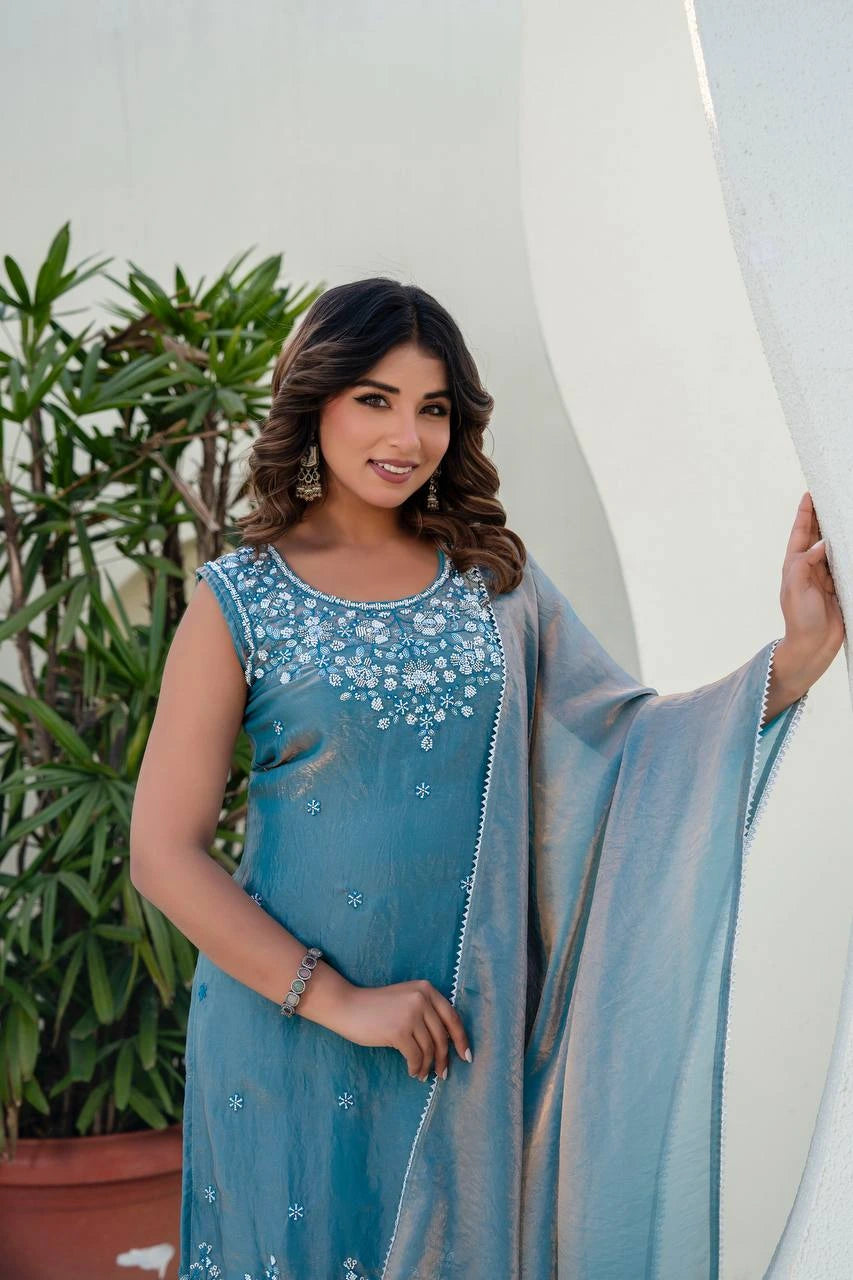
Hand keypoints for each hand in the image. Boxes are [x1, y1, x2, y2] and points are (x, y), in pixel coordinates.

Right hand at [325, 979, 472, 1081]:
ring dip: (427, 1066)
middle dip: (444, 1059)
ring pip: (429, 1049)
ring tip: (423, 1074)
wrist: (348, 1005)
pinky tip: (413, 1072)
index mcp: (427, 989)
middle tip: (443, 1074)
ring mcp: (410, 1014)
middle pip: (442, 1037)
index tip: (466, 1056)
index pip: (452, 1017)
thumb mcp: (406, 1000)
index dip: (461, 1039)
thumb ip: (426, 1012)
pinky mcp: (398, 1031)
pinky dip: (416, 1068)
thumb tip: (447, 1042)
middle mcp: (422, 998)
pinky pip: (415, 1057)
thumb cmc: (376, 1007)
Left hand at [770, 491, 844, 712]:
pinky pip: (845, 564)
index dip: (804, 514)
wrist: (813, 647)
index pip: (800, 533)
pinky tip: (851, 541)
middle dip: (823, 518)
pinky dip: (848, 552)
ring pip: (833, 548)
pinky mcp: (839, 587)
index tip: (809, 494)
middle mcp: (809, 568)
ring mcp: (825, 577)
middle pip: (817, 536)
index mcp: (794, 565)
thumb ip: (805, 563)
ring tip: (844, 514)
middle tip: (830, 497)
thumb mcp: (796, 588)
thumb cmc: (799, 619)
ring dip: (838, 533)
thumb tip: (821, 544)